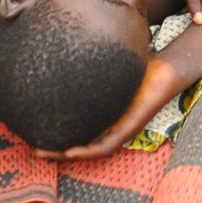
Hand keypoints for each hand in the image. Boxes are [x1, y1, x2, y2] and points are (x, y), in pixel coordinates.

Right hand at [50, 53, 181, 159]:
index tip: (38, 132)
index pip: (80, 132)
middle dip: (56, 151)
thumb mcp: (112, 66)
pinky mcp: (131, 127)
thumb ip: (96, 64)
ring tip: (46, 154)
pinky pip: (106, 145)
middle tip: (34, 150)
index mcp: (108, 116)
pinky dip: (88, 150)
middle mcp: (113, 127)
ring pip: (91, 151)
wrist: (167, 70)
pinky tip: (71, 151)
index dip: (60, 136)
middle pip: (81, 146)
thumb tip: (74, 47)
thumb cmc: (142, 67)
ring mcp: (122, 129)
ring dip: (67, 155)